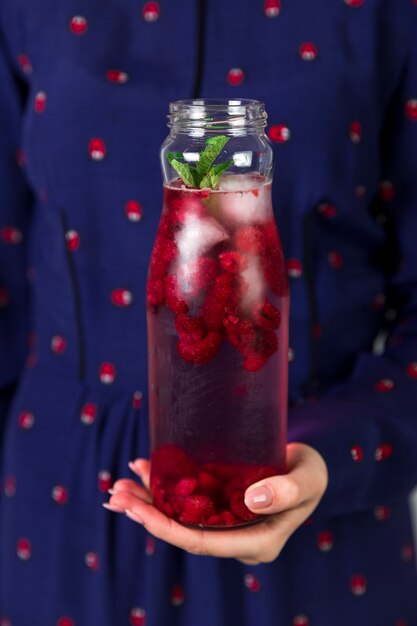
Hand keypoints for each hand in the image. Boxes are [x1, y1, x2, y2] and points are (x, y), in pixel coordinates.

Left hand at [104, 443, 327, 564]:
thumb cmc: (311, 473)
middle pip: (184, 531)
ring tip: (118, 485)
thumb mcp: (308, 478)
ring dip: (148, 500)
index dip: (168, 529)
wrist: (307, 466)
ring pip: (180, 516)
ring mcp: (224, 522)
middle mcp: (234, 538)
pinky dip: (164, 484)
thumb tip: (252, 500)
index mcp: (257, 542)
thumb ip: (287, 490)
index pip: (204, 542)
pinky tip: (142, 468)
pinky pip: (186, 498)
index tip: (138, 511)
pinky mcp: (218, 505)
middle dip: (148, 514)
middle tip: (116, 496)